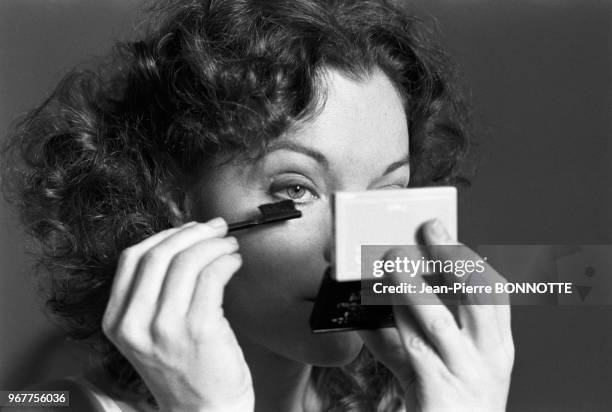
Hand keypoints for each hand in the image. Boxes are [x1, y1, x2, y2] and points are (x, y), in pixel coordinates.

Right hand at [102, 218, 253, 411]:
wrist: (203, 411)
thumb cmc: (185, 369)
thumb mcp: (151, 333)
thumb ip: (154, 293)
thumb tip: (182, 242)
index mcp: (118, 321)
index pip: (132, 259)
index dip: (164, 235)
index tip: (189, 228)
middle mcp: (135, 324)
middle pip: (158, 254)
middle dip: (192, 232)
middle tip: (215, 227)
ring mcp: (165, 328)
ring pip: (187, 261)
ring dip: (213, 244)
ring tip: (229, 245)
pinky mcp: (199, 329)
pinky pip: (212, 276)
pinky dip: (226, 260)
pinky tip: (234, 262)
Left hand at [360, 220, 513, 411]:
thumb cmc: (447, 403)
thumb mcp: (437, 364)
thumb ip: (407, 336)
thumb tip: (373, 305)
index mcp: (496, 346)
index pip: (495, 293)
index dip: (471, 258)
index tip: (445, 233)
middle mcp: (490, 357)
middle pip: (479, 297)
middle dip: (453, 256)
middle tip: (429, 229)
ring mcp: (467, 374)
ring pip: (439, 320)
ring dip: (413, 286)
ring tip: (393, 260)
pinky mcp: (440, 390)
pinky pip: (414, 349)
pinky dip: (394, 322)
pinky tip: (379, 307)